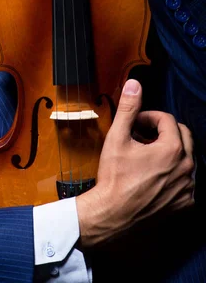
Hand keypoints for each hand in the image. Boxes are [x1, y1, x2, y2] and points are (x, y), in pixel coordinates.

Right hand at [76, 79, 194, 247]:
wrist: (113, 214)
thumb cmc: (114, 178)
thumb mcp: (118, 137)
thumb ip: (129, 108)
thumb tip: (134, 85)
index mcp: (173, 149)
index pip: (167, 119)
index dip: (149, 117)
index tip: (135, 124)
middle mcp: (186, 168)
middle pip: (182, 135)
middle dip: (162, 130)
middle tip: (142, 136)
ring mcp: (187, 187)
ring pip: (185, 157)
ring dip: (169, 151)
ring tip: (145, 155)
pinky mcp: (185, 203)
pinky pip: (185, 179)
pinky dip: (172, 172)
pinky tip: (152, 174)